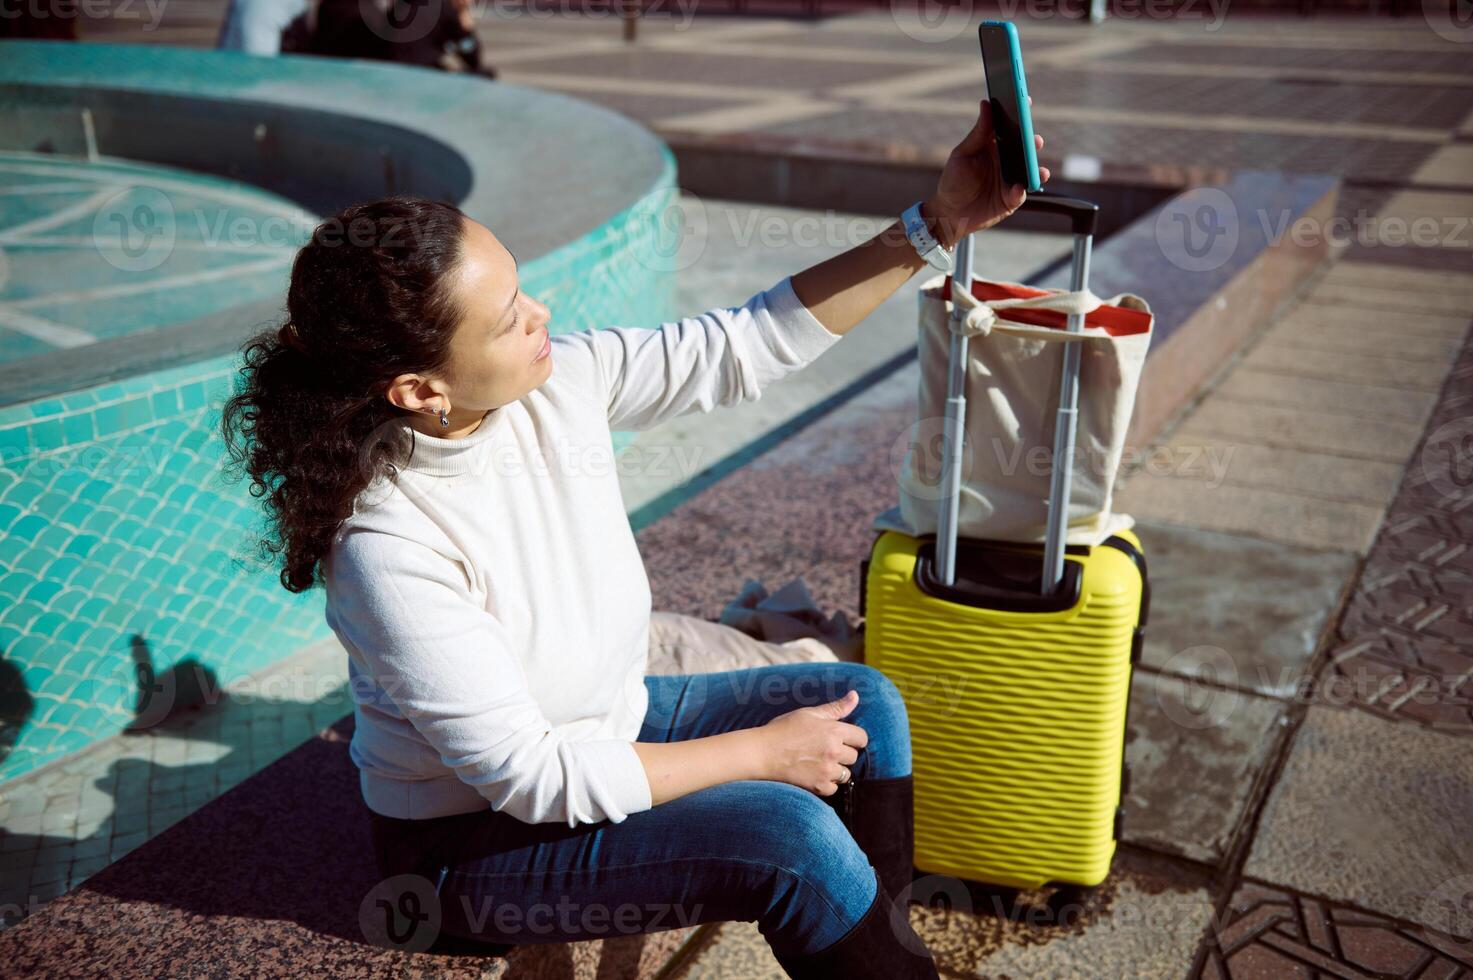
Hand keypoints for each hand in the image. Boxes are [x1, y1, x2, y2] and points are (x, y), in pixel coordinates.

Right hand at [755, 690, 868, 796]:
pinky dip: (826, 783)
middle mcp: (834, 751)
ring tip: (817, 762)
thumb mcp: (809, 713)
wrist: (762, 753)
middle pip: (854, 756)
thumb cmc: (783, 730)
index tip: (841, 739)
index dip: (853, 738)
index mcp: (834, 730)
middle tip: (823, 750)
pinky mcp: (819, 786)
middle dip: (843, 753)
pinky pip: (834, 788)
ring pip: (845, 773)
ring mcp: (827, 770)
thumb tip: (856, 695)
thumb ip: (836, 707)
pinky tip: (813, 774)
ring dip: (836, 769)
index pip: (862, 738)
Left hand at [925, 96, 1049, 248]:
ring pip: (1030, 170)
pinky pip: (1021, 193)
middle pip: (1025, 148)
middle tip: (1034, 140)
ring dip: (1035, 167)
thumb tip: (986, 104)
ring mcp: (1011, 179)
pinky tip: (1018, 187)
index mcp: (994, 146)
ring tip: (1036, 167)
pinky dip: (1022, 190)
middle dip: (1032, 143)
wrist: (949, 214)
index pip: (1011, 126)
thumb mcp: (962, 154)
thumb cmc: (953, 181)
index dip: (1020, 113)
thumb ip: (977, 133)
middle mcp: (1006, 161)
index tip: (1025, 101)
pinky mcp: (1011, 199)